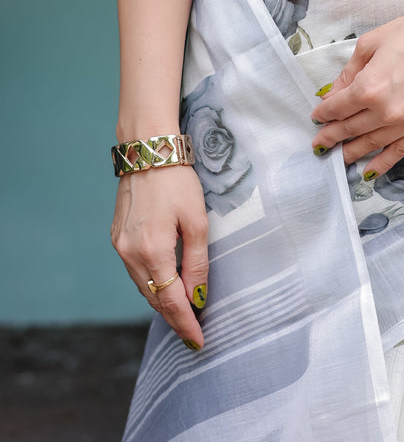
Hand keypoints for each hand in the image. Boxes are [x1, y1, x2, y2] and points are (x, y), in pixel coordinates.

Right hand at [111, 165, 208, 349]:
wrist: (148, 151)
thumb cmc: (178, 182)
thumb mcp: (197, 221)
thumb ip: (197, 262)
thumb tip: (197, 296)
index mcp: (152, 252)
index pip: (170, 301)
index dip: (185, 323)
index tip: (198, 341)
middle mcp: (130, 253)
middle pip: (154, 297)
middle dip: (174, 315)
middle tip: (194, 329)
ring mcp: (119, 245)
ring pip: (143, 285)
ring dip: (162, 299)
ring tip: (183, 310)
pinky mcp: (116, 236)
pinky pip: (135, 269)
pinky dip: (151, 281)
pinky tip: (165, 282)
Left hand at [310, 0, 403, 178]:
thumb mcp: (371, 43)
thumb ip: (349, 72)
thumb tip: (334, 92)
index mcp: (369, 87)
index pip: (337, 108)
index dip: (323, 112)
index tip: (317, 116)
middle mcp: (387, 110)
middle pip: (350, 128)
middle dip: (331, 136)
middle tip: (319, 143)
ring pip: (371, 144)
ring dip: (351, 152)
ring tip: (337, 157)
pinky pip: (399, 152)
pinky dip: (381, 163)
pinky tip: (367, 172)